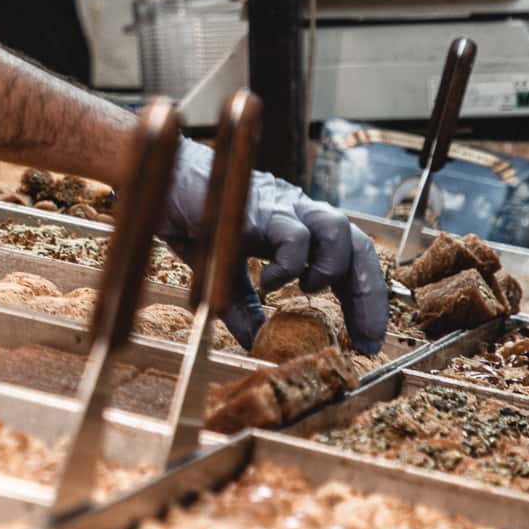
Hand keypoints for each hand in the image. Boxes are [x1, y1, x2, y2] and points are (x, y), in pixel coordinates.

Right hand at [158, 140, 387, 354]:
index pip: (351, 258)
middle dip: (369, 293)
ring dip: (332, 269)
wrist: (158, 186)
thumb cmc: (192, 220)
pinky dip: (289, 267)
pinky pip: (293, 236)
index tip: (367, 341)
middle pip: (358, 243)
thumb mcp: (224, 273)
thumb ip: (244, 306)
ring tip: (309, 289)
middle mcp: (298, 211)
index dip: (365, 299)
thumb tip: (257, 343)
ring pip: (337, 228)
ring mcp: (280, 206)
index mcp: (298, 225)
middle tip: (366, 338)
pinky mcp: (257, 209)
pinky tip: (267, 284)